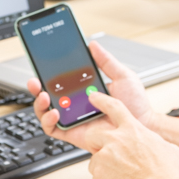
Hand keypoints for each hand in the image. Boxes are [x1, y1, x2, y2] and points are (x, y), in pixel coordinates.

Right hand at [27, 40, 156, 152]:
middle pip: (48, 96)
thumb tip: (92, 44)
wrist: (143, 125)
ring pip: (46, 112)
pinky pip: (53, 129)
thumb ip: (106, 61)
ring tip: (44, 95)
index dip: (48, 74)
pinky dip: (48, 121)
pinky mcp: (73, 134)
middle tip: (35, 81)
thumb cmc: (135, 104)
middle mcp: (75, 104)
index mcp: (84, 90)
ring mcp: (73, 119)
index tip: (41, 65)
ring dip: (39, 104)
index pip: (60, 81)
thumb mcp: (122, 75)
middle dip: (36, 88)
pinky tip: (54, 112)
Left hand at [86, 93, 178, 178]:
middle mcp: (116, 140)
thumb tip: (155, 146)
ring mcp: (105, 156)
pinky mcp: (99, 175)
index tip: (93, 97)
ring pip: (95, 159)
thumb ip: (154, 143)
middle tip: (104, 150)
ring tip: (121, 176)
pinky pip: (97, 177)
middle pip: (94, 133)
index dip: (102, 100)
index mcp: (133, 130)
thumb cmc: (167, 173)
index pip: (113, 107)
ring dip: (104, 167)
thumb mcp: (168, 148)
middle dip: (95, 141)